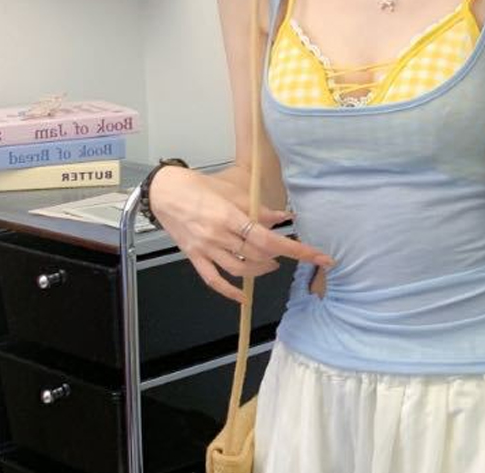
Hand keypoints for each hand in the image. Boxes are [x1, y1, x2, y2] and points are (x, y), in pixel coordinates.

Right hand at [148, 166, 336, 304]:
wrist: (165, 192)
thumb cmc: (199, 186)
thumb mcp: (233, 191)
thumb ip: (259, 208)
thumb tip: (284, 217)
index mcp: (230, 217)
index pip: (270, 239)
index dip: (297, 249)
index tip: (318, 256)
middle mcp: (219, 236)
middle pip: (258, 256)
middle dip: (282, 257)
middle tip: (296, 254)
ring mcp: (206, 249)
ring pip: (240, 270)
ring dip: (260, 270)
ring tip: (271, 264)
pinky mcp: (195, 257)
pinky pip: (214, 280)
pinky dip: (230, 292)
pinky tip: (242, 296)